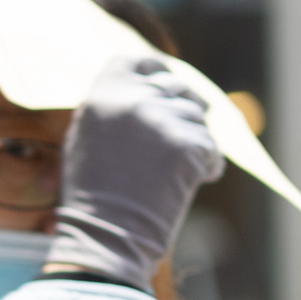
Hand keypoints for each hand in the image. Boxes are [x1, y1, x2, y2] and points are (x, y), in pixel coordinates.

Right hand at [47, 53, 224, 283]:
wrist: (105, 238)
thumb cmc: (94, 197)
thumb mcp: (88, 140)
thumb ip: (114, 107)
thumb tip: (151, 86)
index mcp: (101, 95)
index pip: (138, 61)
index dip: (155, 71)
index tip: (165, 86)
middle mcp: (131, 100)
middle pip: (175, 86)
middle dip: (184, 107)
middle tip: (181, 137)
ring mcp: (161, 120)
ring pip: (198, 117)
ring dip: (194, 142)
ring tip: (171, 174)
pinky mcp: (188, 145)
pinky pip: (211, 148)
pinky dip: (205, 168)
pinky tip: (185, 186)